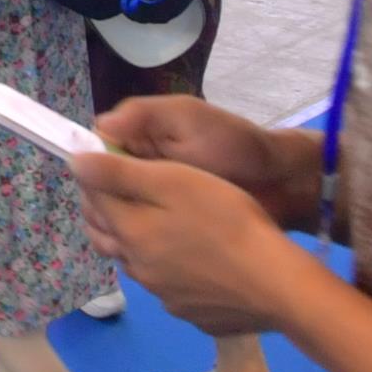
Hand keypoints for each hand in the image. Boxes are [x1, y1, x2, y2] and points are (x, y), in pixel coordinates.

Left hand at [65, 145, 319, 335]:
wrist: (275, 284)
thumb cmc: (226, 220)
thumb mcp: (174, 182)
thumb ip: (121, 174)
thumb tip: (75, 163)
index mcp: (130, 233)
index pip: (93, 201)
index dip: (96, 177)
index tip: (107, 162)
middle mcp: (138, 269)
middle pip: (106, 237)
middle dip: (108, 212)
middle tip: (129, 193)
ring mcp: (164, 296)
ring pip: (136, 263)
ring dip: (138, 243)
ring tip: (165, 225)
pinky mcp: (190, 313)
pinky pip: (167, 286)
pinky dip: (169, 269)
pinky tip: (195, 260)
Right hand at [94, 93, 319, 232]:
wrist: (279, 184)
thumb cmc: (233, 145)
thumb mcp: (189, 118)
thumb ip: (144, 116)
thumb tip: (97, 125)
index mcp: (138, 143)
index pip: (96, 159)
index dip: (91, 174)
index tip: (99, 189)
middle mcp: (140, 176)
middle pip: (100, 194)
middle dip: (101, 206)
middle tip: (115, 221)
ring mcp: (154, 208)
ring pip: (114, 222)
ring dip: (113, 231)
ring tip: (128, 241)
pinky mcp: (168, 235)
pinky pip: (137, 243)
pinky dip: (133, 248)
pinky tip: (141, 255)